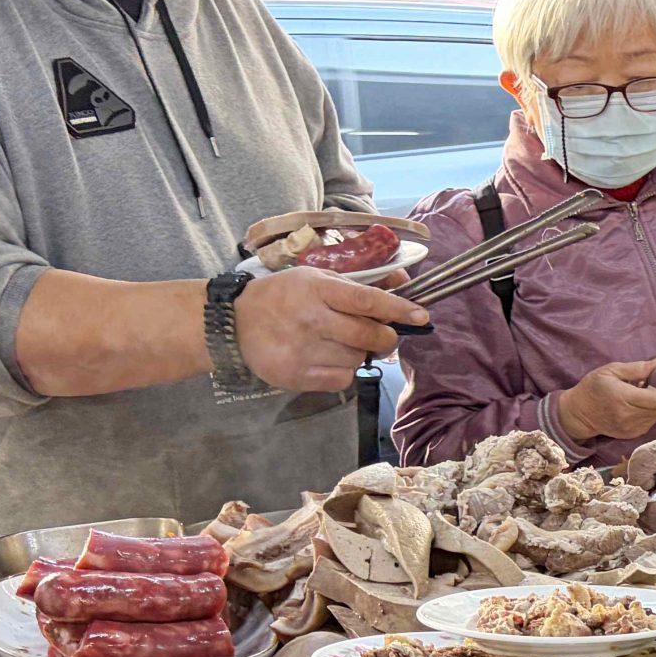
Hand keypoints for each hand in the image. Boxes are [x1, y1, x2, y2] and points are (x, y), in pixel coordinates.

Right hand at [234, 270, 427, 393]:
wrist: (233, 324)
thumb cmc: (282, 296)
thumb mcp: (315, 277)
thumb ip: (357, 283)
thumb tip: (403, 281)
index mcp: (317, 289)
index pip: (367, 301)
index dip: (398, 309)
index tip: (422, 316)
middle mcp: (311, 319)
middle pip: (369, 336)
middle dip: (385, 337)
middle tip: (382, 334)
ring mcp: (303, 350)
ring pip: (358, 359)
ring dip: (360, 353)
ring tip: (340, 342)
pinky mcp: (297, 376)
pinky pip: (342, 379)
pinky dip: (344, 371)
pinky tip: (327, 357)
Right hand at [557, 361, 655, 443]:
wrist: (578, 414)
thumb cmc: (593, 388)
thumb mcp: (611, 370)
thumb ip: (636, 368)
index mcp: (625, 399)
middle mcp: (631, 417)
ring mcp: (632, 428)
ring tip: (648, 391)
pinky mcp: (632, 435)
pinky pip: (652, 422)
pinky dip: (653, 411)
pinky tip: (642, 403)